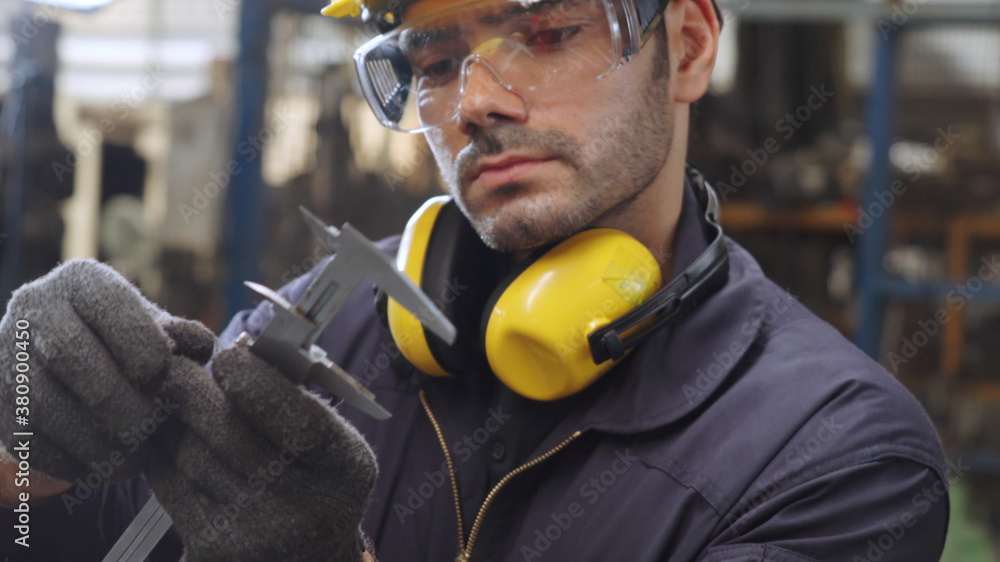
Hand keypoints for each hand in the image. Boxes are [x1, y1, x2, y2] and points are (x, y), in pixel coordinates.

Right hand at [0, 258, 214, 483]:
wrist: (72, 369)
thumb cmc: (131, 345)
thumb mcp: (158, 331)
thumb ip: (182, 337)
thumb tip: (200, 347)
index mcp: (83, 280)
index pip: (109, 303)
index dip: (140, 344)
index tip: (161, 377)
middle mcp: (34, 306)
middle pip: (69, 355)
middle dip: (116, 399)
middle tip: (150, 429)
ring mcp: (7, 353)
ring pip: (42, 403)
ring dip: (94, 440)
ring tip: (133, 460)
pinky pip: (25, 438)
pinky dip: (68, 461)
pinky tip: (102, 469)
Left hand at [145, 346, 377, 561]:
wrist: (307, 555)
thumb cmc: (315, 476)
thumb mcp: (329, 437)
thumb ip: (292, 397)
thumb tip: (238, 351)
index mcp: (345, 470)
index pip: (299, 422)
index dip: (256, 384)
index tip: (227, 356)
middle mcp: (305, 511)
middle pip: (231, 437)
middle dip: (194, 391)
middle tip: (176, 364)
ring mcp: (255, 537)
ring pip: (192, 456)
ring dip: (174, 420)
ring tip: (174, 398)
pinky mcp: (211, 549)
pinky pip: (168, 484)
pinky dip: (161, 452)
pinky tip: (168, 435)